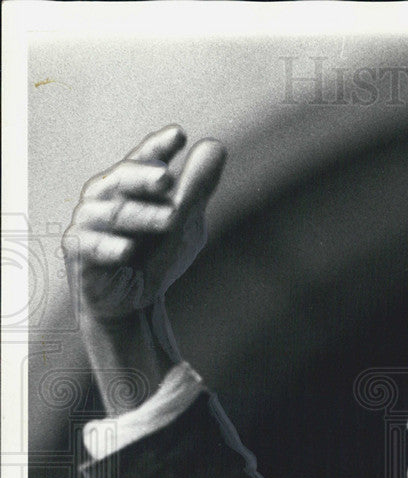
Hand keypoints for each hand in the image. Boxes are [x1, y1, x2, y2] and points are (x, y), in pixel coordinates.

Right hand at [63, 124, 225, 320]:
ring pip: (112, 213)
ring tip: (172, 218)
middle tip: (168, 178)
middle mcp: (106, 196)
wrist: (133, 300)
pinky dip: (109, 248)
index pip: (144, 159)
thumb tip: (216, 147)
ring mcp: (89, 222)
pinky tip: (128, 250)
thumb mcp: (185, 219)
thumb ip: (197, 187)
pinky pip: (91, 246)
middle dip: (144, 176)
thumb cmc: (156, 253)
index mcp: (132, 184)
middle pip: (122, 179)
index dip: (159, 147)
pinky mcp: (79, 252)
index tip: (180, 135)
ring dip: (142, 215)